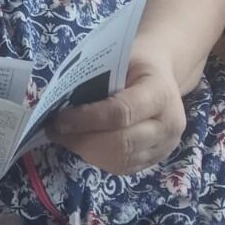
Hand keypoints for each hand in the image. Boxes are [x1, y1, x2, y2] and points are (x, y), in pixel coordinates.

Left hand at [46, 54, 186, 175]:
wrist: (163, 74)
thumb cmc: (136, 61)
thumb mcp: (118, 56)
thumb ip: (96, 78)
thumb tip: (60, 101)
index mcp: (161, 93)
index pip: (121, 113)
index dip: (87, 119)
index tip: (59, 117)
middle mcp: (168, 125)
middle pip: (121, 143)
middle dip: (82, 140)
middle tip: (55, 129)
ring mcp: (165, 147)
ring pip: (120, 160)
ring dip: (85, 151)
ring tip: (64, 136)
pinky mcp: (155, 160)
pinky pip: (122, 167)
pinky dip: (96, 158)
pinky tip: (81, 144)